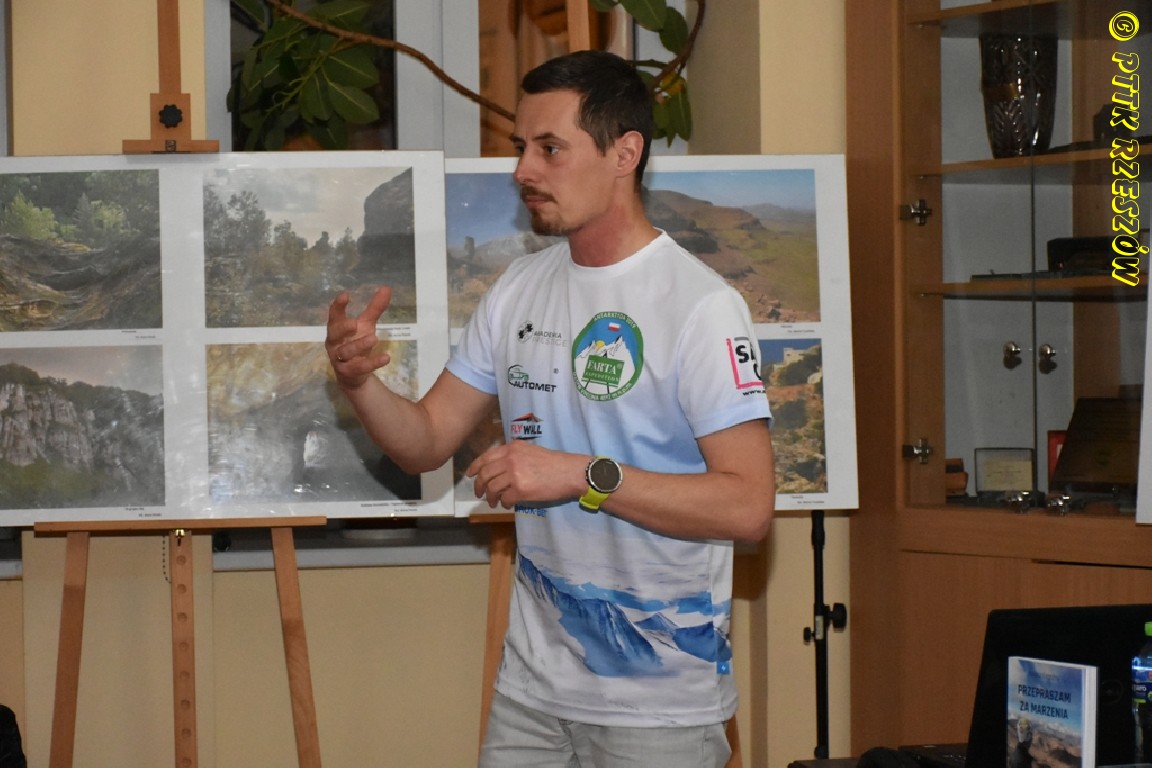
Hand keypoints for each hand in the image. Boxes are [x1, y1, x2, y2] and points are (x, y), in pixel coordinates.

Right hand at [325, 287, 392, 390]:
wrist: (353, 375)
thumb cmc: (356, 343)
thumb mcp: (366, 325)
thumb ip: (374, 309)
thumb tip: (386, 288)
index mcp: (337, 329)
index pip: (334, 316)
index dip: (337, 306)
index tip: (345, 295)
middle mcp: (335, 343)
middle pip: (334, 334)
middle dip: (343, 328)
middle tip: (354, 323)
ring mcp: (339, 358)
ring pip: (346, 351)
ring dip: (360, 345)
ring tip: (375, 338)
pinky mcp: (348, 372)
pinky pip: (359, 367)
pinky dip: (372, 363)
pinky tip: (385, 357)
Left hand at [466, 441, 583, 509]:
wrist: (571, 472)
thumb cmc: (555, 463)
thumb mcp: (531, 452)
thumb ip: (514, 457)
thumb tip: (500, 471)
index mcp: (512, 448)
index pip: (486, 457)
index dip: (475, 467)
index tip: (470, 475)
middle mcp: (510, 459)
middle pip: (485, 473)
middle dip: (479, 485)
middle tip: (479, 493)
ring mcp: (514, 474)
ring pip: (492, 488)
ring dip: (490, 497)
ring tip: (494, 502)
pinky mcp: (520, 489)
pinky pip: (504, 498)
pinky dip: (504, 503)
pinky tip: (507, 505)